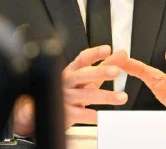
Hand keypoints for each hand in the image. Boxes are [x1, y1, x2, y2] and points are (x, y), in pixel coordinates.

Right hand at [13, 45, 128, 133]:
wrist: (43, 112)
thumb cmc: (70, 91)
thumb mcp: (87, 78)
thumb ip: (105, 66)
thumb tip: (122, 54)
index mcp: (72, 70)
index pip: (82, 59)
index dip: (95, 53)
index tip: (108, 50)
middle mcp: (67, 81)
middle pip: (83, 75)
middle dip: (100, 72)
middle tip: (116, 71)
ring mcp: (64, 97)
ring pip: (85, 95)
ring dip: (105, 96)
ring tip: (122, 97)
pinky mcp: (64, 114)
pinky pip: (80, 114)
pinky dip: (92, 115)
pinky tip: (102, 115)